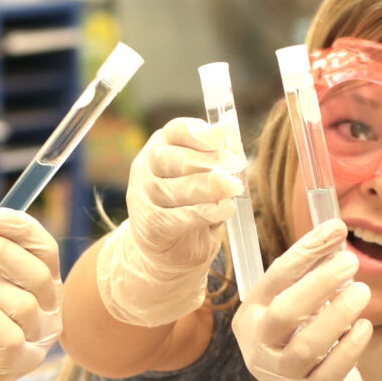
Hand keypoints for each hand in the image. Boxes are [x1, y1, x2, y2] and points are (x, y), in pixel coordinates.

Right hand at [95, 116, 244, 326]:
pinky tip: (226, 209)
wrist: (169, 249)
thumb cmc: (192, 204)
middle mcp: (147, 169)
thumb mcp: (205, 175)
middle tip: (237, 165)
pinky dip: (206, 212)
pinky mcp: (150, 227)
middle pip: (174, 159)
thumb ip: (217, 155)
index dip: (201, 132)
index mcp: (161, 147)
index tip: (225, 134)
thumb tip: (232, 131)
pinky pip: (180, 218)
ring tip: (235, 188)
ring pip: (176, 189)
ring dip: (210, 188)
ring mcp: (145, 199)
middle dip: (209, 160)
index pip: (176, 131)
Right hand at [234, 219, 381, 380]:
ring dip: (338, 314)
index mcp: (252, 316)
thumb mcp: (296, 309)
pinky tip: (365, 326)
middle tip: (351, 261)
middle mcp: (260, 347)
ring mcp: (283, 375)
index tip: (336, 227)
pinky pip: (331, 371)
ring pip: (307, 346)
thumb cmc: (301, 341)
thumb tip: (335, 233)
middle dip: (319, 283)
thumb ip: (309, 276)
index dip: (306, 251)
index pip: (275, 278)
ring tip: (361, 292)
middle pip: (285, 313)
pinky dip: (351, 347)